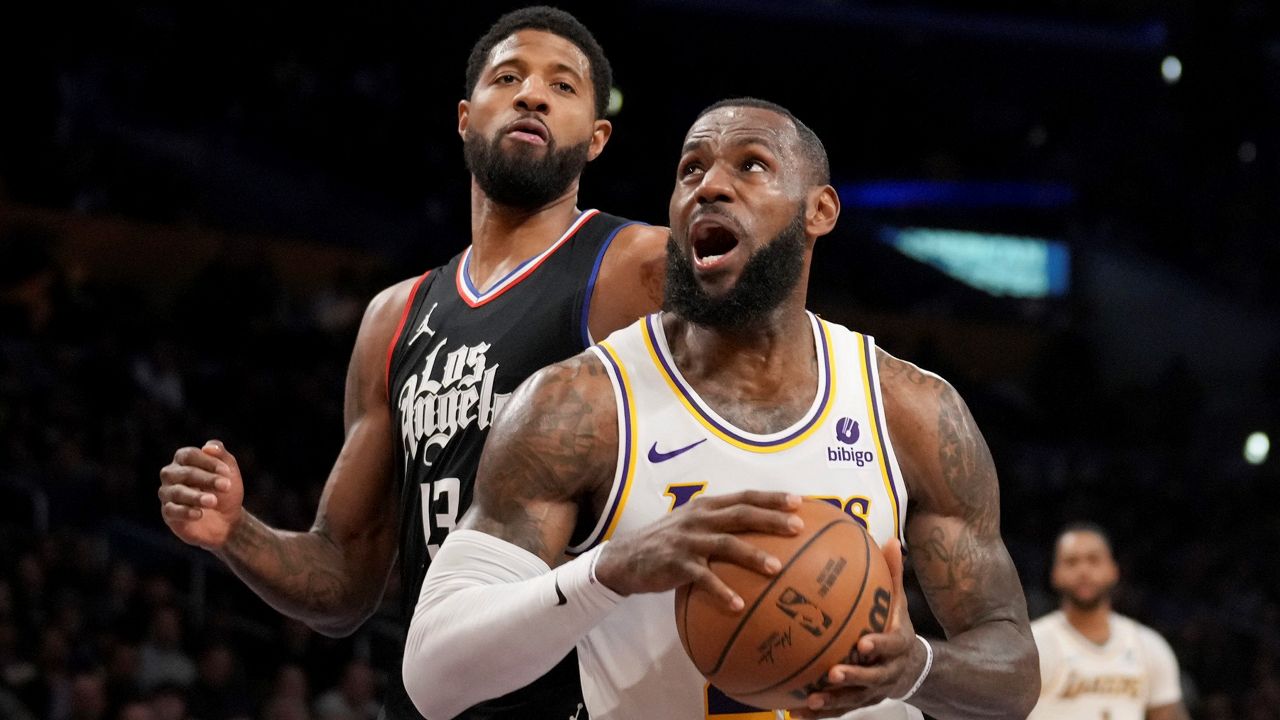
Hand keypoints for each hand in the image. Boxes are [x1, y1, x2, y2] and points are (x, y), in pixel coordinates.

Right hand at [158, 440, 244, 550]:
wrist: (227, 520)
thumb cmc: (225, 491)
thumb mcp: (229, 471)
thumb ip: (221, 455)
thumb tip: (208, 447)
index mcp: (183, 460)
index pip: (189, 455)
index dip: (208, 462)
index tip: (227, 472)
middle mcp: (171, 475)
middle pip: (185, 473)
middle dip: (207, 479)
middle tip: (226, 486)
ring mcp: (167, 494)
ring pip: (177, 492)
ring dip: (197, 496)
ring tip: (213, 501)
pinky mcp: (168, 513)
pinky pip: (172, 510)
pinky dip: (185, 512)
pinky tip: (199, 514)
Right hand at [593, 491, 802, 610]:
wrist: (626, 558)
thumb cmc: (668, 543)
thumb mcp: (692, 526)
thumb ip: (720, 525)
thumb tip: (761, 536)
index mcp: (706, 506)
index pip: (744, 497)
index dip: (771, 498)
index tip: (800, 501)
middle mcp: (699, 518)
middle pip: (741, 515)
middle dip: (771, 519)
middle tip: (798, 527)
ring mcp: (687, 540)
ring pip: (726, 544)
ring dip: (752, 555)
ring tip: (777, 568)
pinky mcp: (676, 563)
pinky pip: (703, 578)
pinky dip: (721, 591)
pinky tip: (738, 605)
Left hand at [792, 539, 921, 717]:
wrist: (913, 668)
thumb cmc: (896, 628)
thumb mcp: (899, 603)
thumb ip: (893, 575)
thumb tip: (891, 540)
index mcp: (898, 645)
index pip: (891, 645)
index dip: (880, 645)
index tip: (864, 643)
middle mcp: (887, 671)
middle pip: (872, 677)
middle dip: (854, 676)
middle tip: (833, 673)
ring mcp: (873, 690)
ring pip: (854, 699)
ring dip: (833, 701)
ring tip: (811, 699)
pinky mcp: (860, 702)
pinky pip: (839, 710)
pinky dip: (819, 713)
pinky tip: (796, 712)